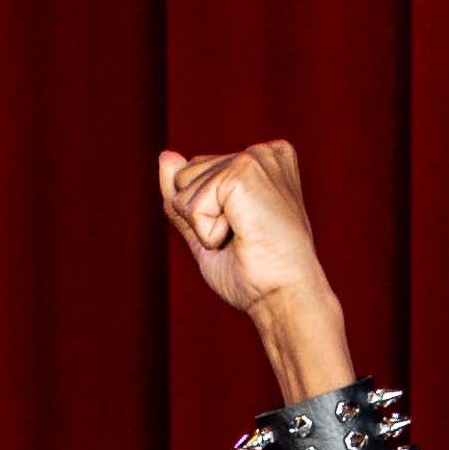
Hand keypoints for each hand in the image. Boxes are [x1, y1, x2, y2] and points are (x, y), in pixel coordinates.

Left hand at [158, 140, 349, 389]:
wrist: (283, 297)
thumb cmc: (254, 274)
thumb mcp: (208, 230)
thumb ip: (185, 194)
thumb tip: (165, 155)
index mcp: (261, 162)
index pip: (196, 173)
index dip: (204, 216)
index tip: (243, 234)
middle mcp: (262, 152)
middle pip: (186, 176)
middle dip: (200, 217)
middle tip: (242, 239)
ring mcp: (256, 157)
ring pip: (185, 188)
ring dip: (204, 226)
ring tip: (244, 238)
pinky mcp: (244, 171)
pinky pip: (192, 204)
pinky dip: (206, 232)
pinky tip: (240, 237)